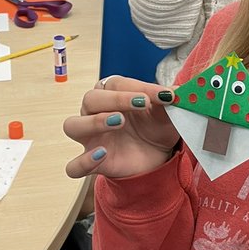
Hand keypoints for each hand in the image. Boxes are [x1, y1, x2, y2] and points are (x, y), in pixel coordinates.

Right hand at [64, 76, 179, 180]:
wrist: (159, 158)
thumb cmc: (156, 128)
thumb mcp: (166, 114)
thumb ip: (167, 102)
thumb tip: (175, 92)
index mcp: (112, 94)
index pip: (116, 84)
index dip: (138, 87)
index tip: (163, 95)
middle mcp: (95, 113)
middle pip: (90, 99)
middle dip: (114, 99)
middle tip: (140, 103)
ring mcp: (91, 139)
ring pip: (73, 126)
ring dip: (94, 122)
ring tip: (118, 121)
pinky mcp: (92, 164)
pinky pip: (74, 165)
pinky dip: (84, 161)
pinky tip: (102, 154)